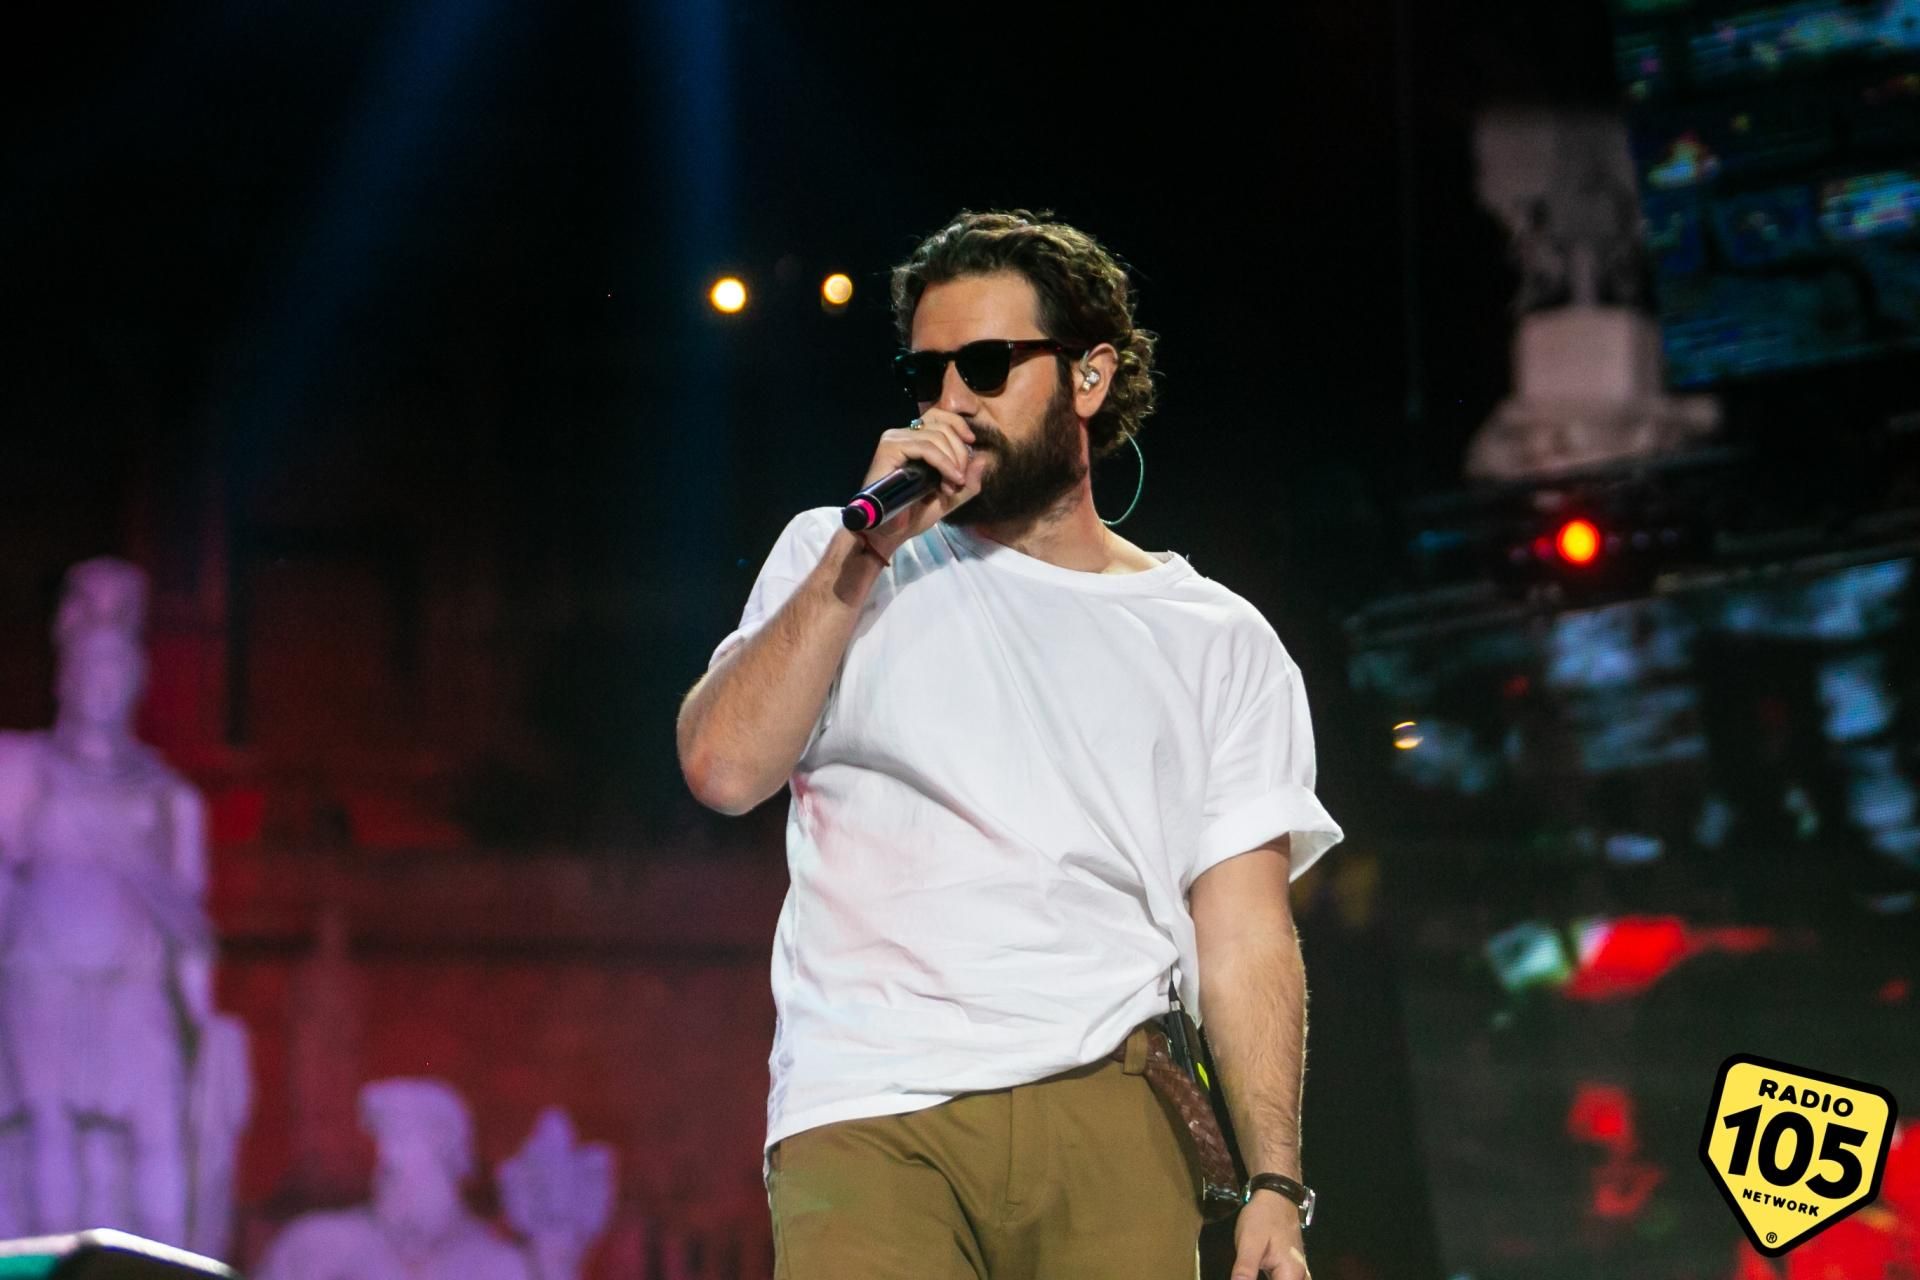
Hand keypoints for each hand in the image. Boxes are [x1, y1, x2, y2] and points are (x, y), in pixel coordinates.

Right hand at [859, 409, 986, 559]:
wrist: (889, 532)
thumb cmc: (914, 514)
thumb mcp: (950, 498)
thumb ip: (968, 482)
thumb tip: (984, 458)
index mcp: (915, 440)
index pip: (939, 416)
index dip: (959, 425)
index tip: (972, 443)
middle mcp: (903, 435)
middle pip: (943, 425)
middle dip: (960, 453)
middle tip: (960, 481)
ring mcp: (895, 440)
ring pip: (937, 436)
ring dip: (953, 461)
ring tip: (952, 485)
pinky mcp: (889, 449)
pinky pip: (925, 447)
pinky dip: (943, 462)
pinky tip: (950, 479)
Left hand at [1231, 1191, 1309, 1279]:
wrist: (1276, 1196)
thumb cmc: (1263, 1217)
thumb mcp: (1249, 1242)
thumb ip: (1244, 1270)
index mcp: (1290, 1274)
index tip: (1244, 1278)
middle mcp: (1299, 1277)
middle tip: (1247, 1276)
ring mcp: (1299, 1273)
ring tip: (1252, 1276)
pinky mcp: (1294, 1269)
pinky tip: (1258, 1276)